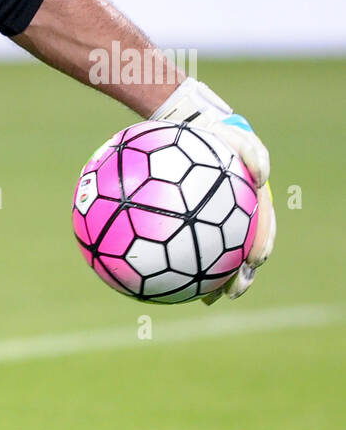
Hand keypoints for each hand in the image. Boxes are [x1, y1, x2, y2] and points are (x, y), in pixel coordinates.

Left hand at [151, 77, 275, 301]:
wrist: (187, 130)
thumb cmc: (212, 133)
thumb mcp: (235, 135)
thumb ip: (252, 151)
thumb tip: (264, 175)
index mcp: (248, 201)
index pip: (262, 227)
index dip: (261, 245)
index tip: (256, 261)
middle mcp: (234, 215)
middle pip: (241, 251)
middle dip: (240, 275)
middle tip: (231, 293)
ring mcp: (213, 221)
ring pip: (215, 256)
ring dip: (213, 279)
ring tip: (206, 299)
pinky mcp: (189, 225)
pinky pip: (183, 246)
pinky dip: (178, 263)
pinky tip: (166, 280)